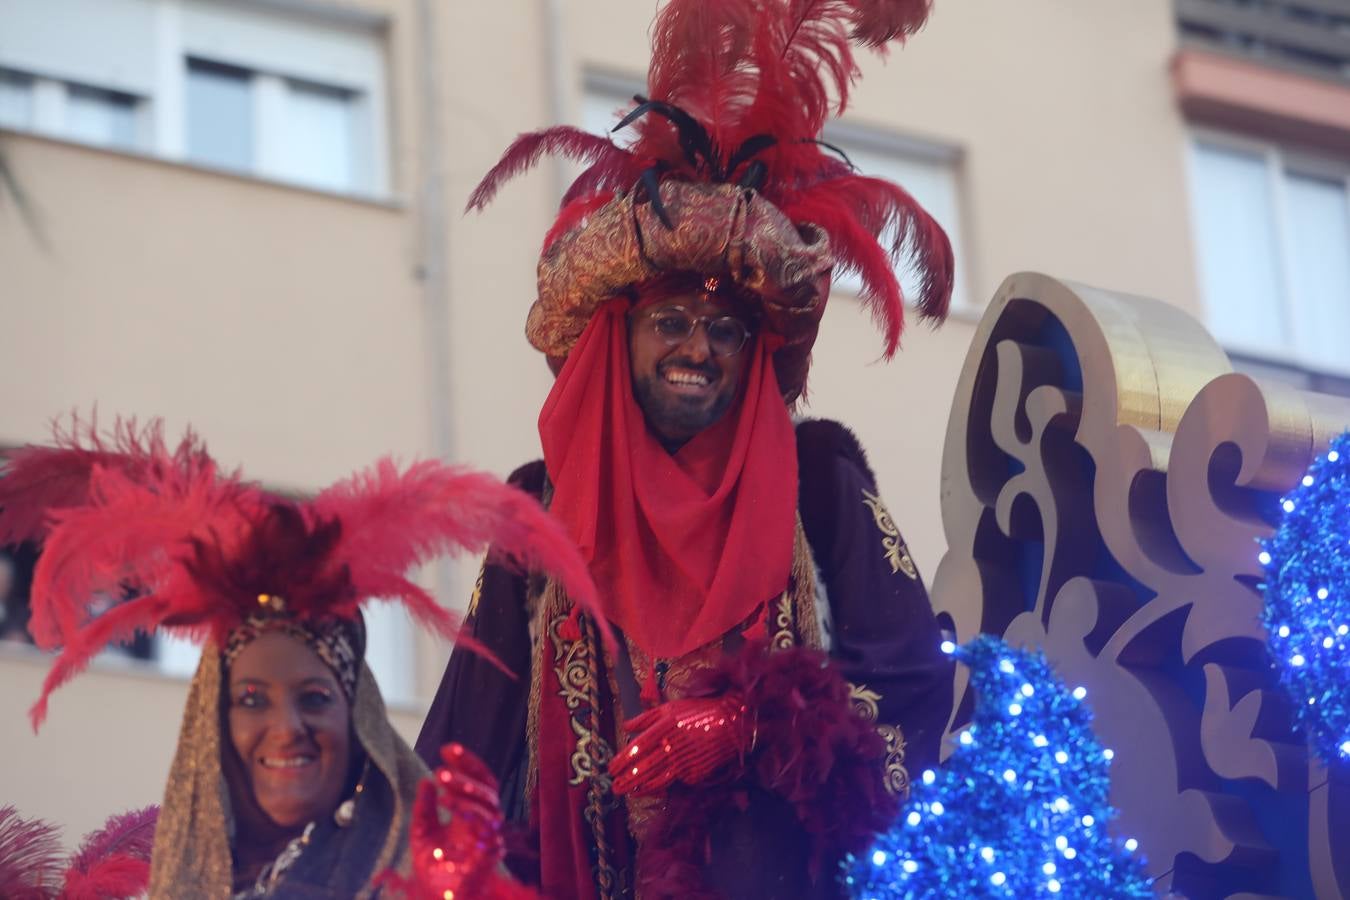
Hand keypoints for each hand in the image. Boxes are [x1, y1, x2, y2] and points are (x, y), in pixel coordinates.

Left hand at [399, 743, 531, 898]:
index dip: (467, 762)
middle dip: (468, 772)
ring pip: (490, 804)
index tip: (447, 748)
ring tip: (442, 779)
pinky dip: (468, 812)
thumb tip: (426, 782)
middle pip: (489, 787)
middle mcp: (484, 821)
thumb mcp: (422, 833)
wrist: (438, 897)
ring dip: (466, 789)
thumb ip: (424, 808)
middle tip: (442, 767)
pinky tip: (448, 802)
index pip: (478, 780)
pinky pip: (486, 827)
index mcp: (472, 812)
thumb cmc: (434, 869)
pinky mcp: (490, 853)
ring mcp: (489, 836)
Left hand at [608, 696, 751, 796]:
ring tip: (629, 792)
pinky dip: (661, 786)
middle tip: (614, 787)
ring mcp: (684, 762)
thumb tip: (625, 727)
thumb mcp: (670, 708)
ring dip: (640, 788)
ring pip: (657, 780)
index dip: (622, 761)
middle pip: (643, 768)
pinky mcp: (695, 774)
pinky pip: (675, 781)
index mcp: (663, 728)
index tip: (610, 769)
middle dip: (626, 780)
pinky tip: (650, 790)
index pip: (637, 749)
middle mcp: (672, 747)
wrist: (730, 723)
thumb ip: (646, 718)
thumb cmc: (698, 712)